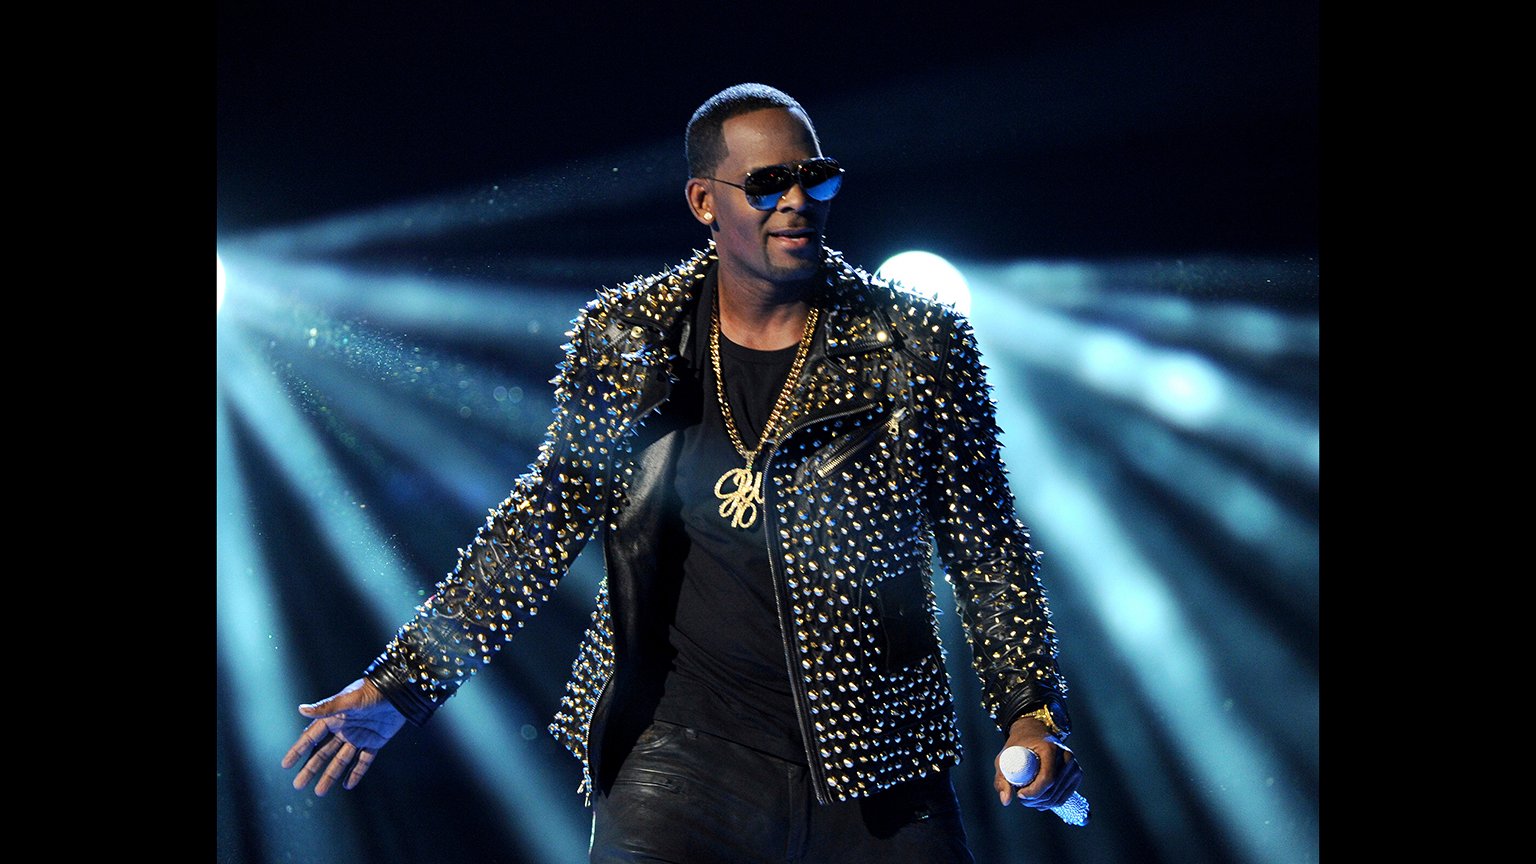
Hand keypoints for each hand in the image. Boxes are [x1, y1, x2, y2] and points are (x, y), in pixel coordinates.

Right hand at [281, 677, 405, 795]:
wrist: (400, 691)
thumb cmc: (372, 691)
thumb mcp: (349, 700)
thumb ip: (327, 708)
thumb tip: (301, 709)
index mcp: (334, 717)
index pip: (312, 737)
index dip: (298, 750)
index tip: (285, 765)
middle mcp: (344, 728)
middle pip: (323, 752)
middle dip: (311, 768)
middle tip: (298, 785)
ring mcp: (359, 736)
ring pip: (341, 760)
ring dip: (330, 775)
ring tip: (319, 792)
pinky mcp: (375, 741)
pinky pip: (363, 760)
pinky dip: (356, 772)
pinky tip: (348, 785)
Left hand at [994, 715, 1082, 808]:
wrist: (1034, 734)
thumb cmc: (1018, 747)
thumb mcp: (1004, 759)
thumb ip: (1001, 780)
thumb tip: (1006, 801)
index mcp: (1050, 748)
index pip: (1047, 778)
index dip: (1034, 792)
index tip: (1020, 794)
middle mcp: (1066, 756)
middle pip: (1053, 789)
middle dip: (1035, 800)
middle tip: (1021, 797)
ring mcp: (1074, 765)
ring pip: (1059, 796)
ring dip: (1042, 803)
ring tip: (1028, 797)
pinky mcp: (1077, 774)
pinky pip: (1065, 796)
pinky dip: (1052, 802)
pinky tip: (1040, 799)